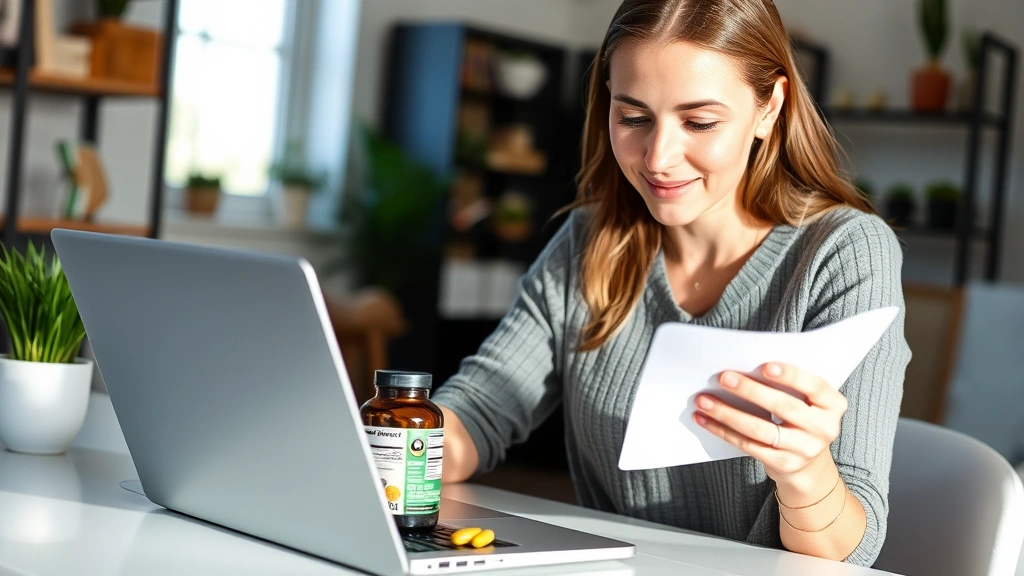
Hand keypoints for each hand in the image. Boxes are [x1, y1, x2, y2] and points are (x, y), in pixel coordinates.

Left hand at [692, 362, 847, 481]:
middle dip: (750, 391)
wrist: (808, 465)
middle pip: (783, 407)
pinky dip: (723, 431)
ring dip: (728, 413)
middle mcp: (824, 429)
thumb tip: (745, 366)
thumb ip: (789, 385)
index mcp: (833, 405)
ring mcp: (804, 449)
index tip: (764, 366)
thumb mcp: (808, 401)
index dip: (790, 376)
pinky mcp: (783, 464)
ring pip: (760, 429)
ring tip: (704, 400)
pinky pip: (747, 445)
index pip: (814, 386)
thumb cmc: (800, 419)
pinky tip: (705, 419)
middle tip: (724, 378)